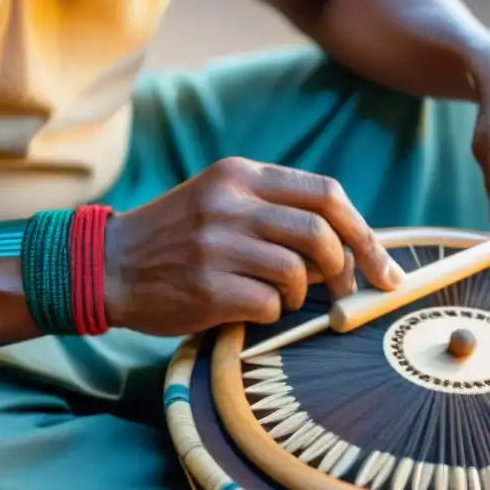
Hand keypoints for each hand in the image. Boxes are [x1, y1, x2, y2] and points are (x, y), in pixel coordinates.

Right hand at [101, 157, 405, 335]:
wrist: (108, 264)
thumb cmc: (177, 237)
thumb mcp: (221, 200)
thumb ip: (275, 209)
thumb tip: (348, 242)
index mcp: (240, 175)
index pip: (326, 193)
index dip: (363, 231)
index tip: (382, 263)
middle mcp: (231, 204)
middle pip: (321, 234)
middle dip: (346, 268)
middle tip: (346, 291)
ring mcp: (218, 245)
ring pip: (298, 273)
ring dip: (300, 294)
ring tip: (279, 296)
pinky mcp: (208, 287)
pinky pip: (269, 306)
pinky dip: (271, 313)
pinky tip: (248, 308)